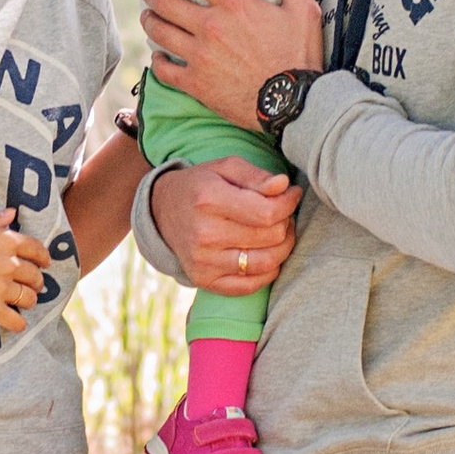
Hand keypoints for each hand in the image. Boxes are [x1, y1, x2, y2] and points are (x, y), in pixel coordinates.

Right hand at [0, 210, 51, 330]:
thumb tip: (11, 214)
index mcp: (4, 239)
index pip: (36, 249)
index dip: (43, 258)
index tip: (44, 264)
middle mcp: (7, 263)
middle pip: (34, 276)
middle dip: (35, 282)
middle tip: (30, 286)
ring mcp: (0, 288)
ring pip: (29, 299)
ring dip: (27, 302)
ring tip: (21, 304)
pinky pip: (16, 321)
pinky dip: (18, 324)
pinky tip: (14, 323)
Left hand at [141, 0, 323, 124]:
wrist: (295, 104)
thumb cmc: (300, 54)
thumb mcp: (302, 8)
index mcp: (234, 3)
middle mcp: (210, 26)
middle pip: (165, 1)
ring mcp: (199, 56)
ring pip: (159, 32)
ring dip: (149, 20)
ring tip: (148, 15)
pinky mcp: (196, 84)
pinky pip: (163, 68)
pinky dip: (157, 59)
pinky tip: (159, 55)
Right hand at [148, 156, 297, 294]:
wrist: (162, 212)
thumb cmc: (201, 186)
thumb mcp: (225, 167)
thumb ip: (256, 176)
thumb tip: (284, 186)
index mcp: (209, 200)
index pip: (268, 213)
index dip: (289, 204)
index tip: (292, 194)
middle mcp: (204, 234)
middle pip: (270, 237)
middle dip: (286, 223)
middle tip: (283, 213)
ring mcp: (203, 262)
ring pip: (266, 263)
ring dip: (283, 248)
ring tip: (280, 233)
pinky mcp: (203, 280)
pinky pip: (250, 286)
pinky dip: (268, 271)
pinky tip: (266, 253)